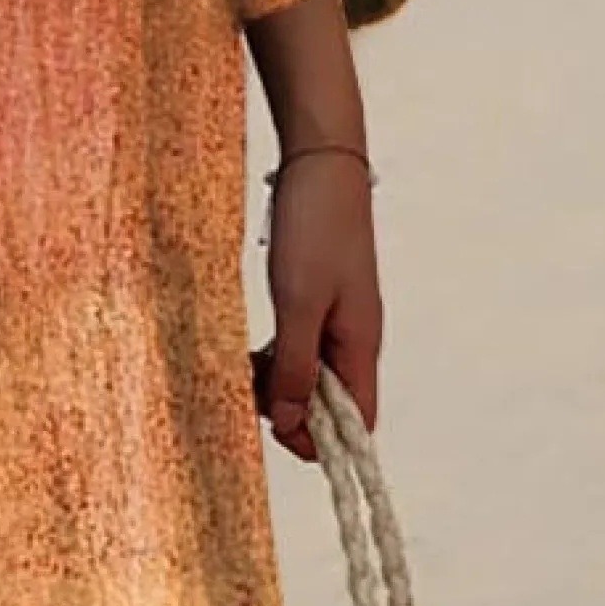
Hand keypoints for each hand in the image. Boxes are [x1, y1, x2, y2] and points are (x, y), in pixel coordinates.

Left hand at [251, 148, 380, 462]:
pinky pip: (299, 347)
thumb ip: (294, 365)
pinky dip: (275, 358)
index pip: (358, 422)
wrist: (320, 163)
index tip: (277, 437)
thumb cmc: (314, 228)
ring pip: (310, 376)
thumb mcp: (298, 304)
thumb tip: (290, 423)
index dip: (322, 442)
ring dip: (278, 384)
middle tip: (248, 394)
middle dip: (291, 412)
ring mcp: (336, 320)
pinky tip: (250, 352)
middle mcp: (354, 339)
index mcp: (361, 345)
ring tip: (243, 370)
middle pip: (331, 404)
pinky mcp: (317, 300)